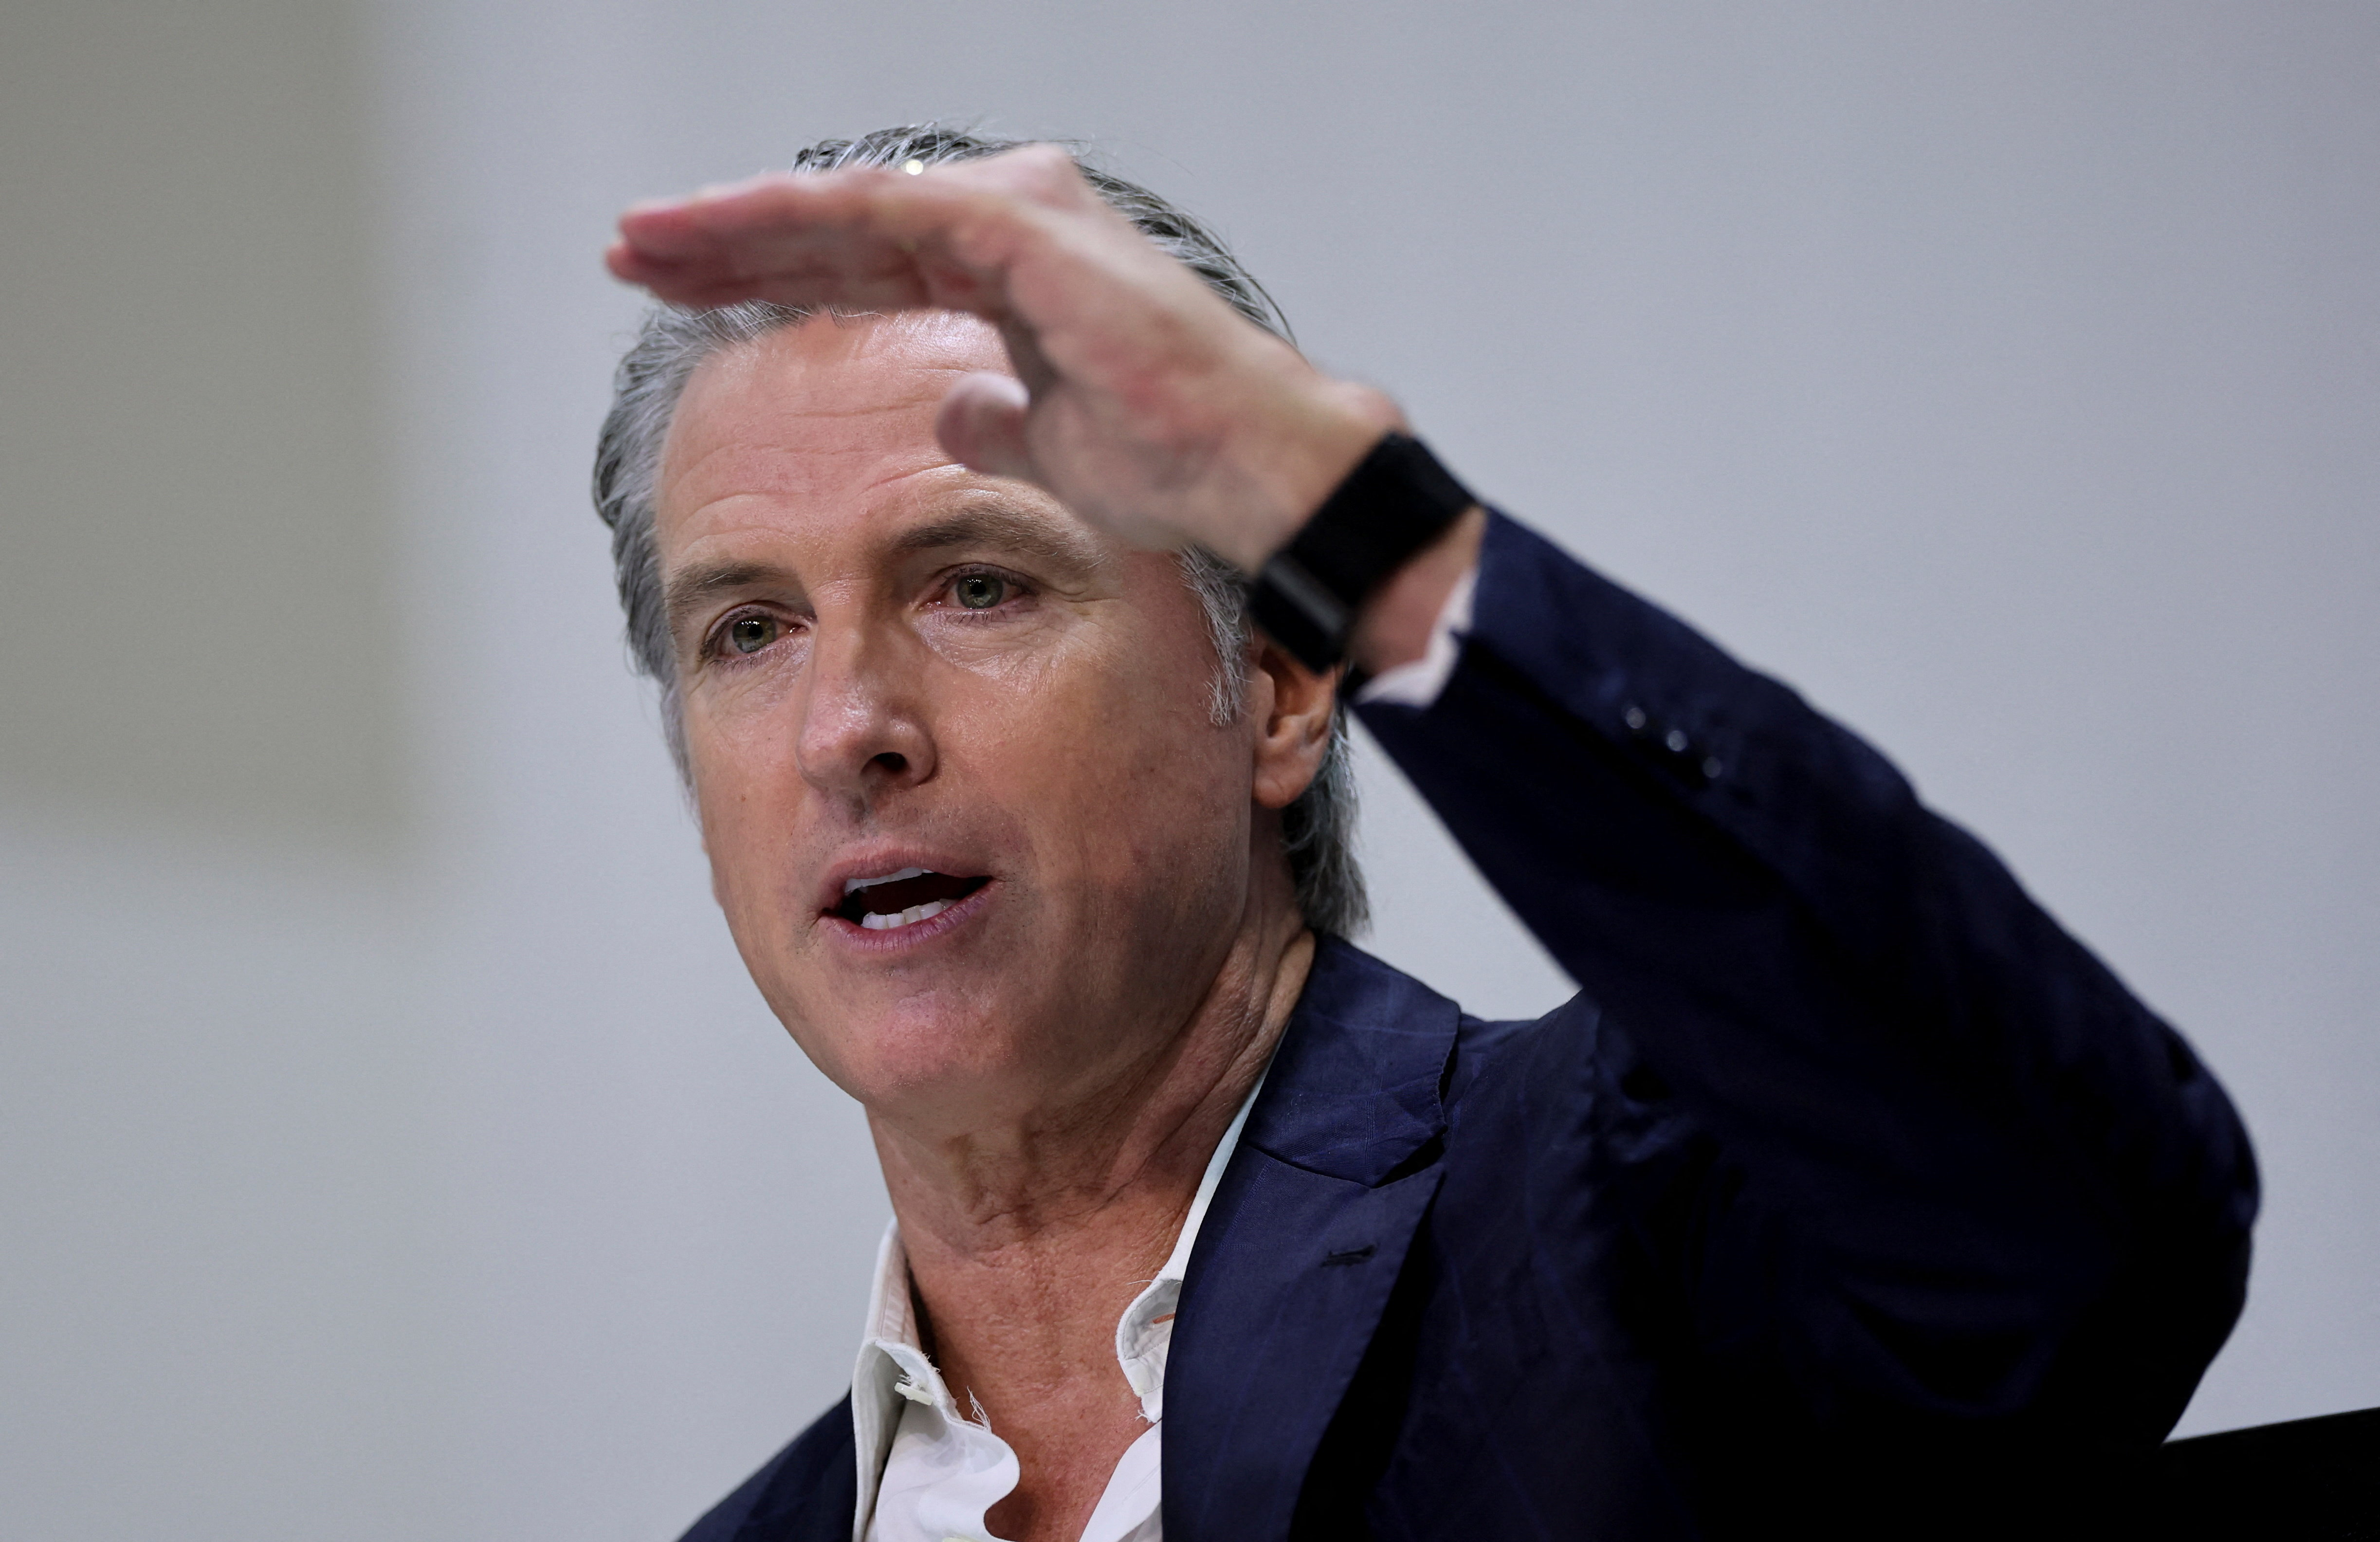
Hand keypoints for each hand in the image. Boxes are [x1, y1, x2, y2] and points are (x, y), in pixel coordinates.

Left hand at [607, 146, 1402, 572]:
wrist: (1243, 470)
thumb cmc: (1172, 461)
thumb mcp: (1051, 444)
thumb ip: (996, 412)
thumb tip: (954, 405)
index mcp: (1010, 272)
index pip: (864, 261)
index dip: (768, 272)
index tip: (684, 291)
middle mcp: (1008, 223)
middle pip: (839, 225)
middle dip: (729, 241)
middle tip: (634, 250)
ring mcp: (1016, 214)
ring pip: (844, 206)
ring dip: (736, 223)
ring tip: (644, 240)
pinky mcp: (1020, 226)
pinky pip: (883, 211)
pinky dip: (798, 219)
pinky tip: (722, 231)